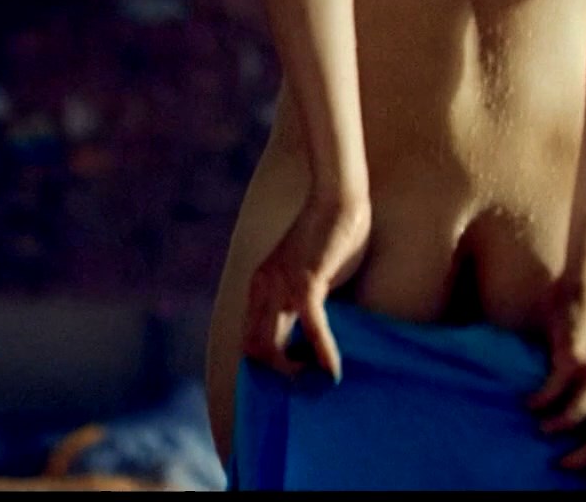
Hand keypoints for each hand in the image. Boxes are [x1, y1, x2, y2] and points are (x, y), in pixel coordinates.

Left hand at [243, 196, 370, 382]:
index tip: (291, 381)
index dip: (264, 367)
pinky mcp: (305, 282)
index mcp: (260, 286)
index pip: (248, 338)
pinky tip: (333, 369)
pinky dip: (322, 354)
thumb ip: (305, 301)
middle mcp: (262, 288)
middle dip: (276, 377)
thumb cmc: (331, 233)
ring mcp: (280, 286)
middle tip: (305, 388)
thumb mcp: (310, 274)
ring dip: (293, 373)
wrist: (337, 197)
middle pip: (253, 350)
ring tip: (317, 383)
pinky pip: (311, 328)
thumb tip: (316, 331)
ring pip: (270, 347)